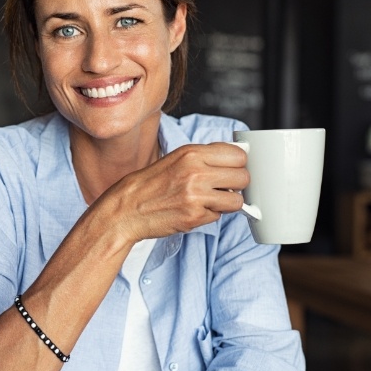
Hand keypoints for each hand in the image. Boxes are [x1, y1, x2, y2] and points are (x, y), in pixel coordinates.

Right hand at [95, 142, 249, 242]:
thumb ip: (205, 156)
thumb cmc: (151, 183)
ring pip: (237, 201)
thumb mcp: (176, 158)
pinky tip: (194, 210)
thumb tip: (238, 156)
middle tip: (223, 187)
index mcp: (192, 153)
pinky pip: (218, 216)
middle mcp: (196, 172)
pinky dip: (210, 215)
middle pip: (243, 177)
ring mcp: (196, 196)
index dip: (238, 163)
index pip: (238, 155)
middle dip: (237, 184)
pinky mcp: (194, 217)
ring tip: (210, 200)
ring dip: (227, 202)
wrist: (127, 208)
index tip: (233, 168)